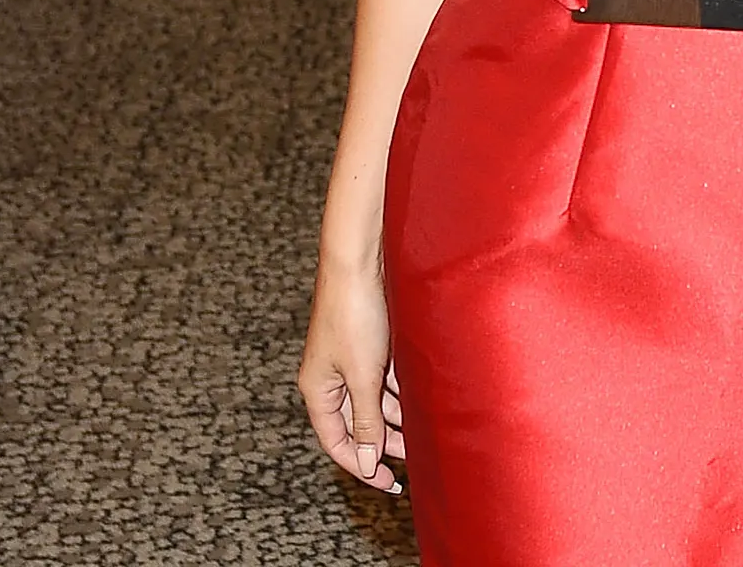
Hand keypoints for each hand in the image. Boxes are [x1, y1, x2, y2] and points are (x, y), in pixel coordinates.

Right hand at [298, 258, 406, 494]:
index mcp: (318, 390)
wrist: (359, 261)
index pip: (336, 442)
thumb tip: (366, 459)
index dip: (360, 465)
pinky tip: (422, 399)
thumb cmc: (354, 314)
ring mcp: (349, 360)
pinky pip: (382, 378)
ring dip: (396, 417)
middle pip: (356, 423)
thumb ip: (365, 418)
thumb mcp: (362, 374)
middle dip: (384, 442)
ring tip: (425, 433)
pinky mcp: (367, 343)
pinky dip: (400, 391)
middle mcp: (330, 378)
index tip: (388, 482)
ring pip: (373, 401)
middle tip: (415, 458)